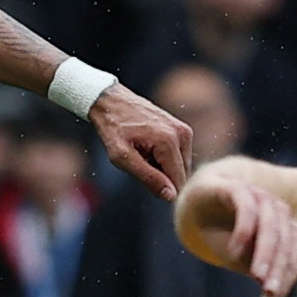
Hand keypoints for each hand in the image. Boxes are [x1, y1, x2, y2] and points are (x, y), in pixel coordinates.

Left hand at [86, 83, 192, 202]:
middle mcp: (182, 134)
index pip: (178, 182)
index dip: (162, 189)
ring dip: (164, 168)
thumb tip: (171, 196)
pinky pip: (180, 156)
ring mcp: (185, 130)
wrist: (111, 100)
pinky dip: (165, 158)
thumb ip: (148, 177)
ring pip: (182, 167)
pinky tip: (149, 149)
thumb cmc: (113, 128)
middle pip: (182, 175)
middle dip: (163, 177)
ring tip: (143, 154)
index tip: (144, 182)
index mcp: (168, 141)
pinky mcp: (183, 129)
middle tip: (140, 164)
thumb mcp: (122, 157)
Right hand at [207, 176, 296, 296]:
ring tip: (256, 276)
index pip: (292, 252)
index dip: (286, 276)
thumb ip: (254, 269)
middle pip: (285, 239)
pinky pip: (246, 207)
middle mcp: (275, 209)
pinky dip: (243, 230)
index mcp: (283, 227)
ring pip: (270, 223)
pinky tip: (233, 251)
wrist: (196, 201)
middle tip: (268, 291)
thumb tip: (267, 287)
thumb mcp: (237, 257)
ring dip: (266, 252)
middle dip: (278, 267)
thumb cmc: (222, 233)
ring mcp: (257, 195)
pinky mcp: (235, 187)